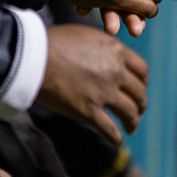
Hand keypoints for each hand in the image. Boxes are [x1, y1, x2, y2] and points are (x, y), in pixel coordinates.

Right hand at [38, 25, 147, 144]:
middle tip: (138, 110)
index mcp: (116, 51)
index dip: (143, 82)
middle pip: (139, 93)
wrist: (34, 57)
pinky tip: (116, 140)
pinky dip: (115, 137)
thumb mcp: (87, 35)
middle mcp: (115, 72)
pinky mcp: (88, 111)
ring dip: (133, 122)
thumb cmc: (54, 43)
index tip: (140, 88)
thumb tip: (110, 56)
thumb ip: (103, 48)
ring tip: (131, 127)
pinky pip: (109, 129)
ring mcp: (103, 93)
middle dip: (140, 103)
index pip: (142, 70)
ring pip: (129, 112)